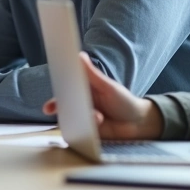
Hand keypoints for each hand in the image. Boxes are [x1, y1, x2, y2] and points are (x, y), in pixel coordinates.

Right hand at [42, 52, 162, 139]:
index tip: (49, 106)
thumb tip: (79, 55)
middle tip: (57, 112)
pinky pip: (82, 133)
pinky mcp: (92, 134)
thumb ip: (92, 74)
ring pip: (73, 122)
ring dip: (81, 119)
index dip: (55, 99)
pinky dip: (88, 128)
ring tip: (98, 117)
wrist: (140, 123)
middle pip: (65, 110)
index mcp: (84, 93)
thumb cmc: (124, 101)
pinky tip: (100, 123)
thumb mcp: (108, 86)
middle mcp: (82, 107)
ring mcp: (86, 121)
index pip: (65, 95)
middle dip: (60, 112)